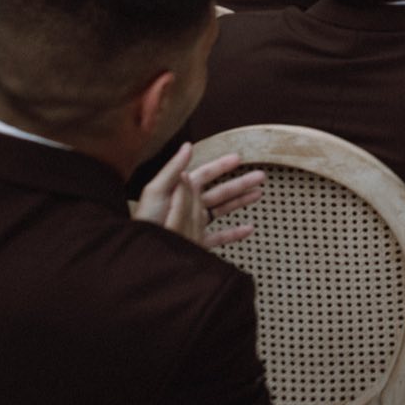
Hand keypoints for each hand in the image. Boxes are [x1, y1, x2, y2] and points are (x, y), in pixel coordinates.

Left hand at [135, 144, 265, 250]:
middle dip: (241, 182)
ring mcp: (194, 225)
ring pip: (223, 210)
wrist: (144, 258)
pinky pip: (220, 237)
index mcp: (181, 192)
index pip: (205, 174)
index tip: (239, 158)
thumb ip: (173, 169)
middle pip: (221, 191)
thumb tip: (188, 146)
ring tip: (259, 194)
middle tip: (261, 176)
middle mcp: (190, 207)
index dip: (222, 165)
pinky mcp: (196, 244)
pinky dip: (235, 233)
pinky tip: (249, 229)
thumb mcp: (156, 192)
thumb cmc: (145, 224)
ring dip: (241, 201)